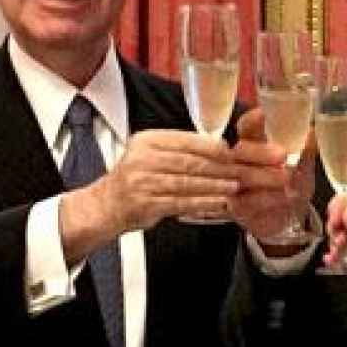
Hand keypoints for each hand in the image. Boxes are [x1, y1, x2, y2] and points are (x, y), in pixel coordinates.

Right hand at [60, 128, 255, 260]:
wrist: (105, 205)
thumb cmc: (136, 179)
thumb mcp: (152, 155)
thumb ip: (179, 150)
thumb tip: (219, 147)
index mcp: (147, 140)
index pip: (186, 140)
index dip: (212, 147)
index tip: (232, 151)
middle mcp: (142, 158)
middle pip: (189, 161)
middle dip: (219, 167)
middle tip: (241, 171)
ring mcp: (142, 181)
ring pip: (187, 182)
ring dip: (215, 185)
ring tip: (235, 187)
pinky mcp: (144, 203)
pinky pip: (181, 202)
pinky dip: (203, 202)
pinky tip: (219, 202)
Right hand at [223, 107, 317, 238]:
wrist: (290, 218)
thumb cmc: (294, 182)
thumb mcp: (304, 163)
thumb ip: (306, 148)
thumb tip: (312, 132)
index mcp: (255, 142)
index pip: (246, 126)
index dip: (253, 119)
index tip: (264, 114)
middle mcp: (239, 161)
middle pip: (240, 150)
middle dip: (260, 152)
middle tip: (282, 156)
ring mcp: (234, 184)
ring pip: (242, 176)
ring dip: (265, 176)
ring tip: (287, 178)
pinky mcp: (237, 207)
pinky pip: (247, 201)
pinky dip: (268, 198)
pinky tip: (284, 196)